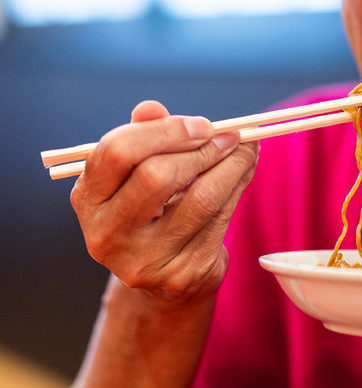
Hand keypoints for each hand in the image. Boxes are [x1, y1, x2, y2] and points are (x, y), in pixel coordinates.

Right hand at [70, 100, 258, 302]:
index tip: (203, 125)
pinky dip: (239, 187)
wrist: (162, 279)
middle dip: (203, 149)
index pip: (118, 151)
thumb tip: (151, 108)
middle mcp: (107, 233)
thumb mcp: (139, 172)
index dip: (166, 131)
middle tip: (231, 136)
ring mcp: (143, 259)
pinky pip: (220, 219)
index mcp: (88, 198)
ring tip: (247, 148)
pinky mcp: (182, 273)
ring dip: (232, 165)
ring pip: (200, 198)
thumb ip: (145, 136)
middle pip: (157, 175)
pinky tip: (245, 171)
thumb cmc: (152, 208)